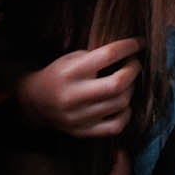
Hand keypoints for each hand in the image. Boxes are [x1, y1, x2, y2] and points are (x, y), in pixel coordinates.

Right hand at [14, 37, 140, 137]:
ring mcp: (79, 116)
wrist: (35, 102)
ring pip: (121, 103)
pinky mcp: (83, 131)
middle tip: (134, 64)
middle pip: (118, 83)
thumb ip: (97, 56)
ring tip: (126, 82)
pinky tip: (122, 104)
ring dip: (131, 90)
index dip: (129, 47)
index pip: (108, 55)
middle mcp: (75, 95)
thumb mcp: (71, 59)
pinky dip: (126, 114)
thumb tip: (129, 52)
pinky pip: (116, 126)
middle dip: (133, 70)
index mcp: (71, 72)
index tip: (139, 43)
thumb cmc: (59, 75)